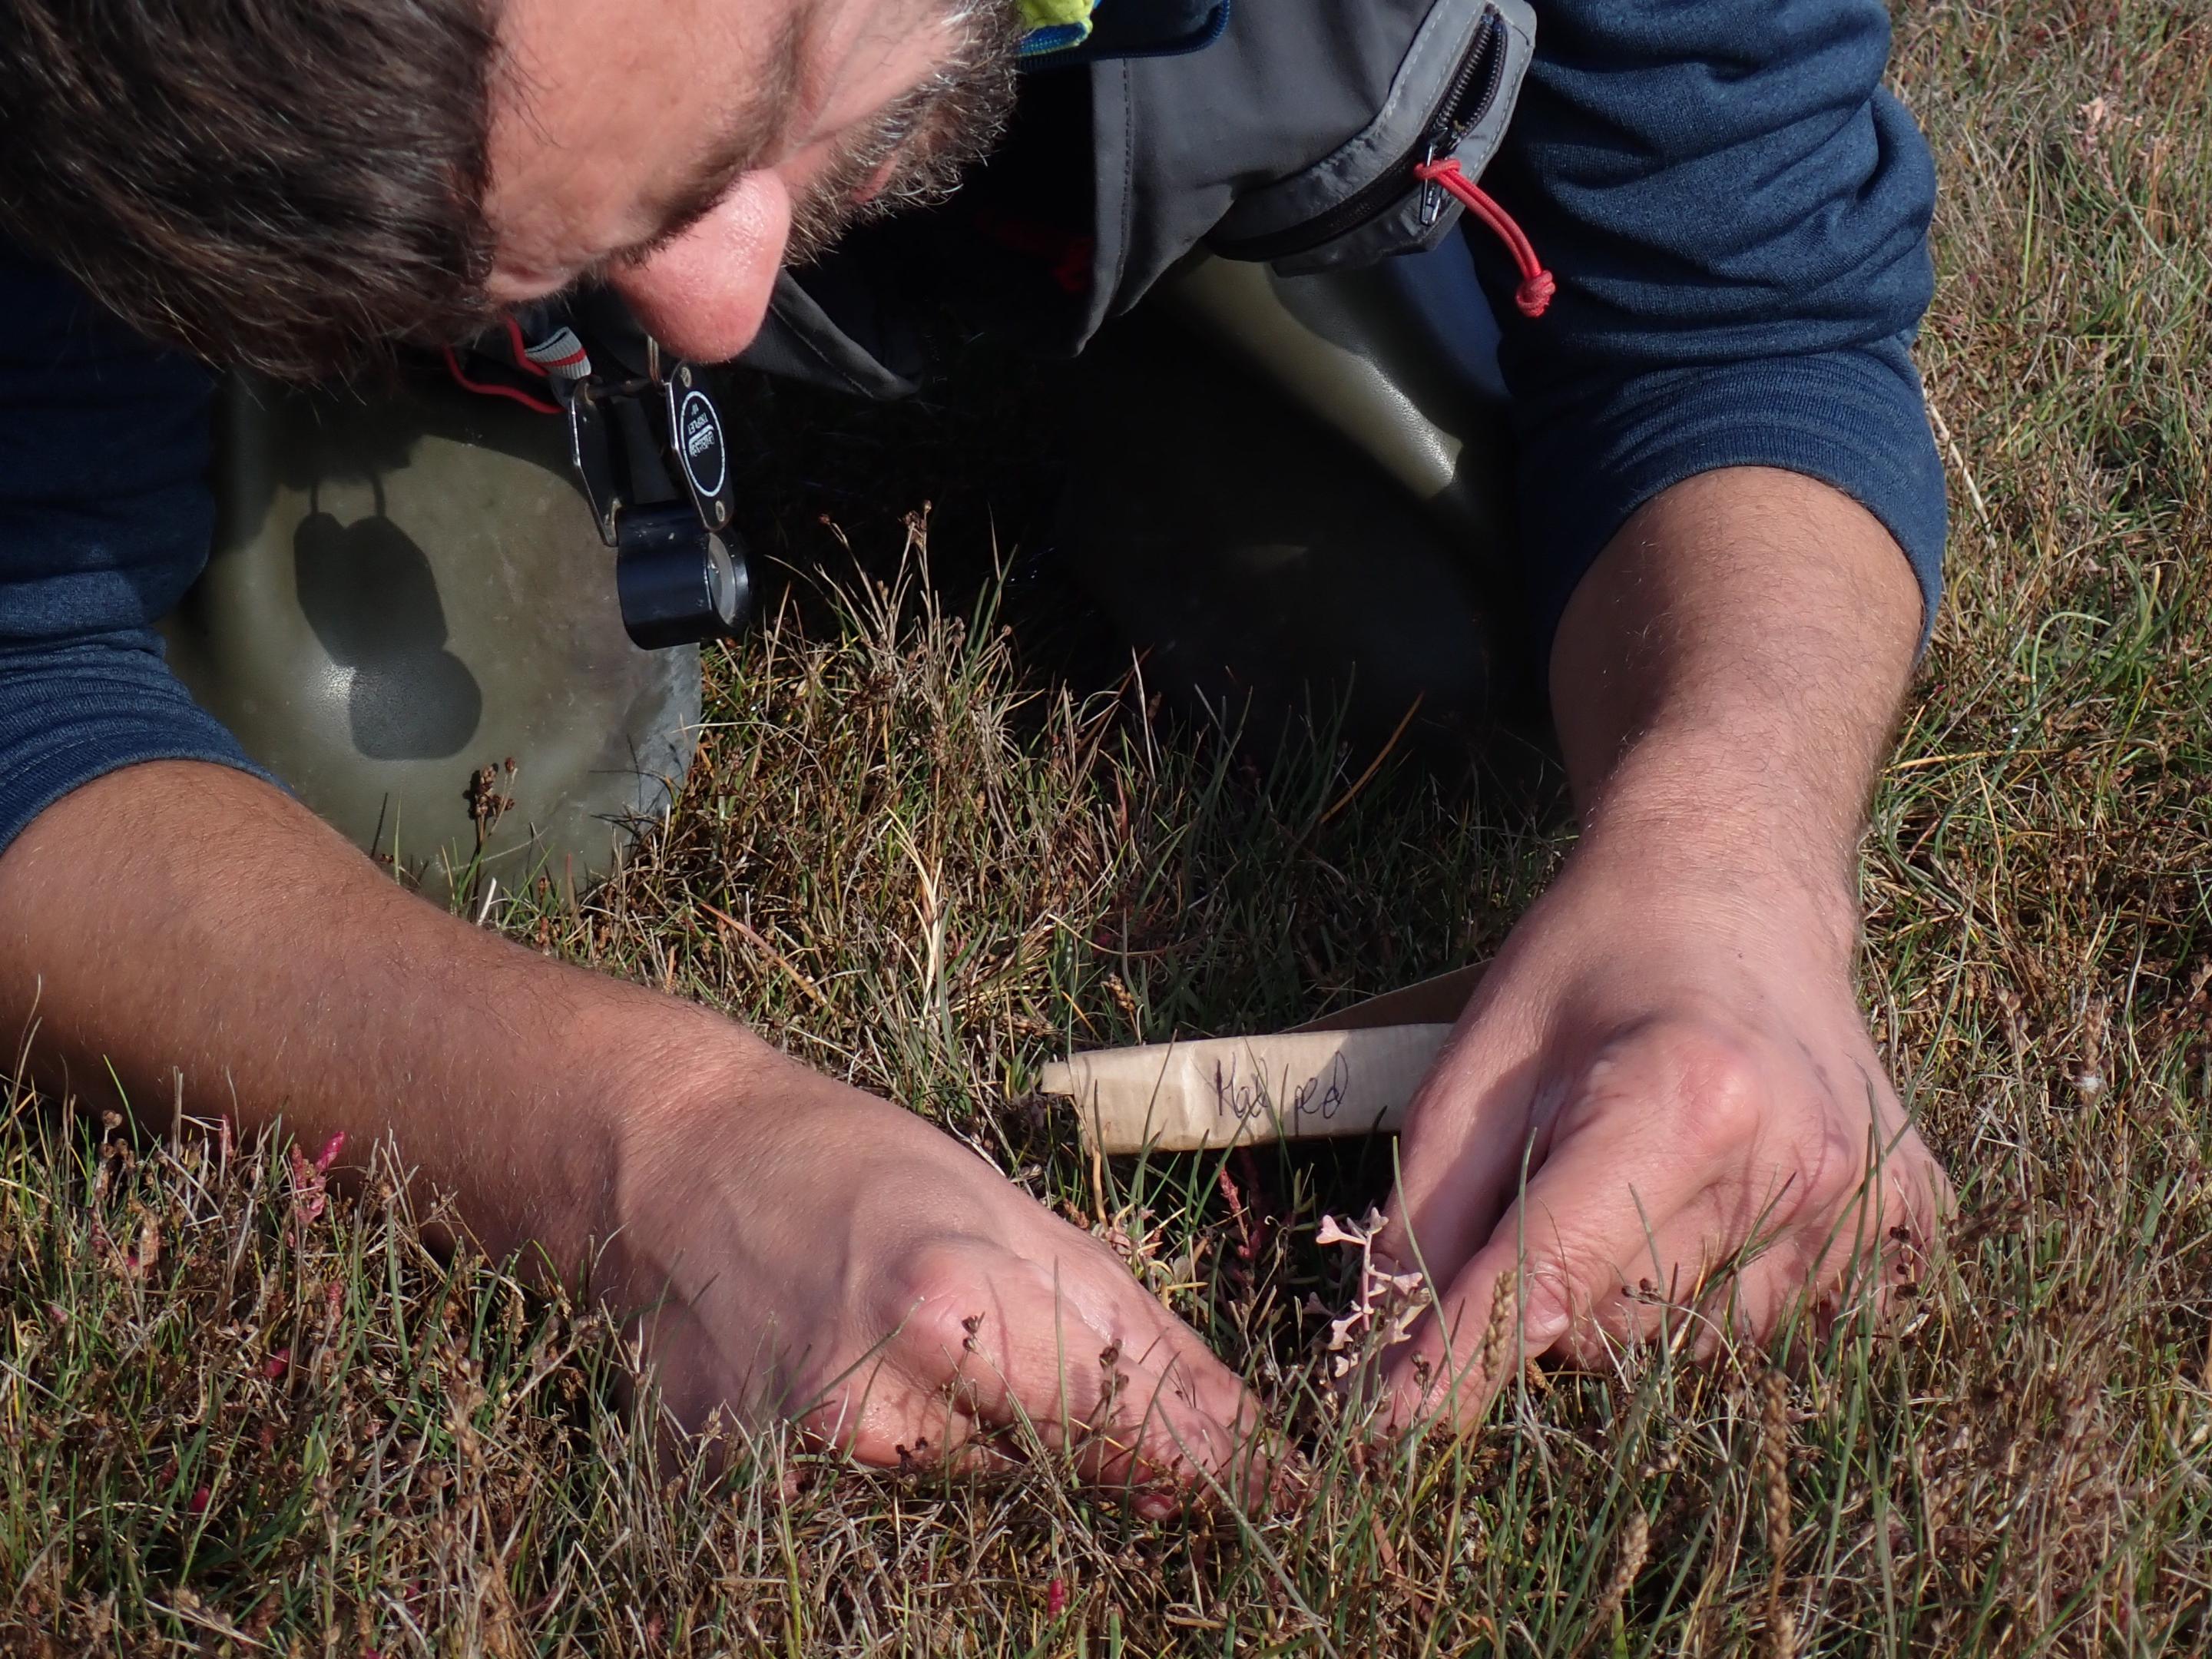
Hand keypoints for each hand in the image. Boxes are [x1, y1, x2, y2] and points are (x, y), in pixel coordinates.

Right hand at [607, 1040, 1262, 1506]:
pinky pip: (875, 1525)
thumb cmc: (864, 1169)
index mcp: (949, 1309)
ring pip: (965, 1525)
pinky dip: (910, 1491)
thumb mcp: (1023, 1221)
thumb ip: (1139, 1342)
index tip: (1281, 1507)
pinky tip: (884, 1411)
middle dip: (1105, 1484)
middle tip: (1109, 1441)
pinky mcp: (741, 1505)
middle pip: (1048, 1501)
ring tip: (960, 1394)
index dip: (1212, 1477)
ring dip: (1000, 1486)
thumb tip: (1252, 1448)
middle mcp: (867, 1409)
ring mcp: (794, 1471)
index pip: (1122, 1437)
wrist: (681, 1170)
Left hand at [1374, 841, 1950, 1429]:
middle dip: (1551, 1305)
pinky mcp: (1913, 1219)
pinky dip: (1728, 1294)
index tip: (1387, 1428)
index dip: (1459, 1360)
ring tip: (1635, 1184)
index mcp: (1681, 1100)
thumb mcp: (1480, 1061)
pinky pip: (1792, 1329)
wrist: (1737, 888)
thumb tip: (1382, 1343)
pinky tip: (1716, 1207)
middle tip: (1546, 1196)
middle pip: (1624, 1332)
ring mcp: (1868, 1200)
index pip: (1549, 1280)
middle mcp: (1794, 1162)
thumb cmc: (1592, 965)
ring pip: (1704, 1350)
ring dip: (1639, 1304)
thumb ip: (1430, 1207)